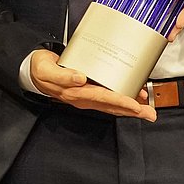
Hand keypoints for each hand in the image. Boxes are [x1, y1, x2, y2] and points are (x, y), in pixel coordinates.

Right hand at [28, 50, 155, 120]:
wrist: (33, 71)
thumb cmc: (41, 69)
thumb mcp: (47, 70)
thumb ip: (63, 75)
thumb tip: (80, 78)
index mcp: (75, 93)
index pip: (102, 98)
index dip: (120, 101)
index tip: (136, 105)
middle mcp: (83, 98)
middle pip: (112, 106)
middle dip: (132, 111)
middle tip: (150, 114)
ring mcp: (86, 96)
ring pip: (112, 105)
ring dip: (130, 108)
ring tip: (146, 109)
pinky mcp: (87, 91)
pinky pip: (107, 99)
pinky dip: (121, 99)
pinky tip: (132, 96)